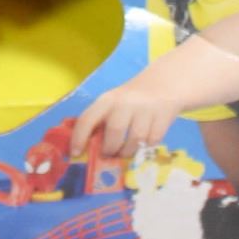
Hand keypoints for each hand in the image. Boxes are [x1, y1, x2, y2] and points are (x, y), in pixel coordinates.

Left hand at [71, 77, 186, 158]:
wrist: (163, 83)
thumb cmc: (131, 99)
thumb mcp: (112, 103)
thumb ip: (101, 121)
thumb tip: (86, 148)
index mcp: (107, 100)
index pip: (87, 118)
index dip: (79, 137)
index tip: (75, 153)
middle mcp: (125, 103)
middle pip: (114, 133)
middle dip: (109, 149)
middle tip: (108, 155)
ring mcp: (145, 110)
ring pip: (135, 141)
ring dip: (128, 152)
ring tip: (125, 152)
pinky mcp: (163, 118)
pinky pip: (152, 141)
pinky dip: (146, 147)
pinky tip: (143, 143)